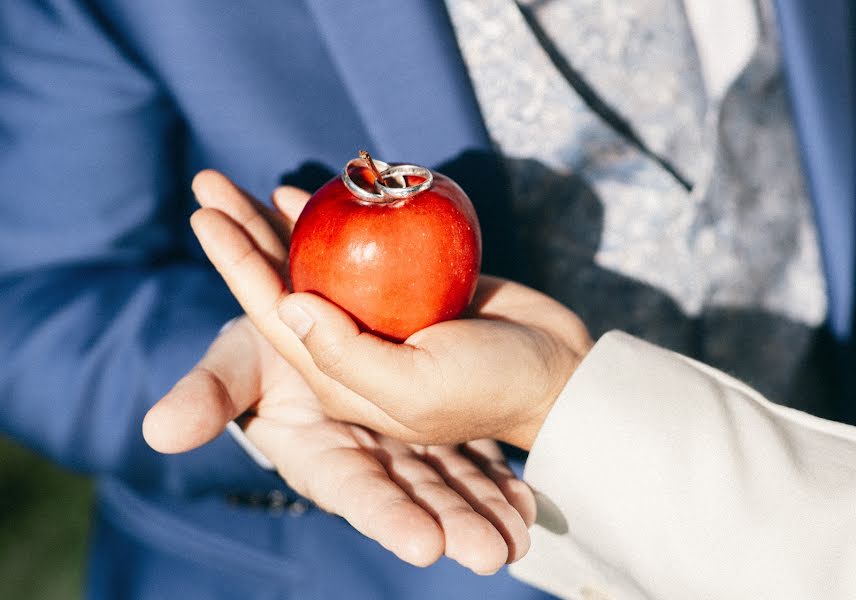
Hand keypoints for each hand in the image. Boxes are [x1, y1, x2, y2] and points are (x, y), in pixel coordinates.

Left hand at [189, 172, 592, 451]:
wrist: (554, 370)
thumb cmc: (489, 388)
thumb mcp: (417, 388)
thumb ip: (347, 355)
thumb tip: (288, 302)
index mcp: (338, 376)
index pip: (273, 313)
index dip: (236, 264)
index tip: (204, 214)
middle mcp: (347, 344)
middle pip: (282, 282)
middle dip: (243, 234)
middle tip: (207, 182)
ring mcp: (378, 314)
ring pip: (315, 262)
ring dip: (278, 223)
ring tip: (240, 183)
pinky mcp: (410, 286)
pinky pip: (361, 246)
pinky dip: (336, 220)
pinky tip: (310, 194)